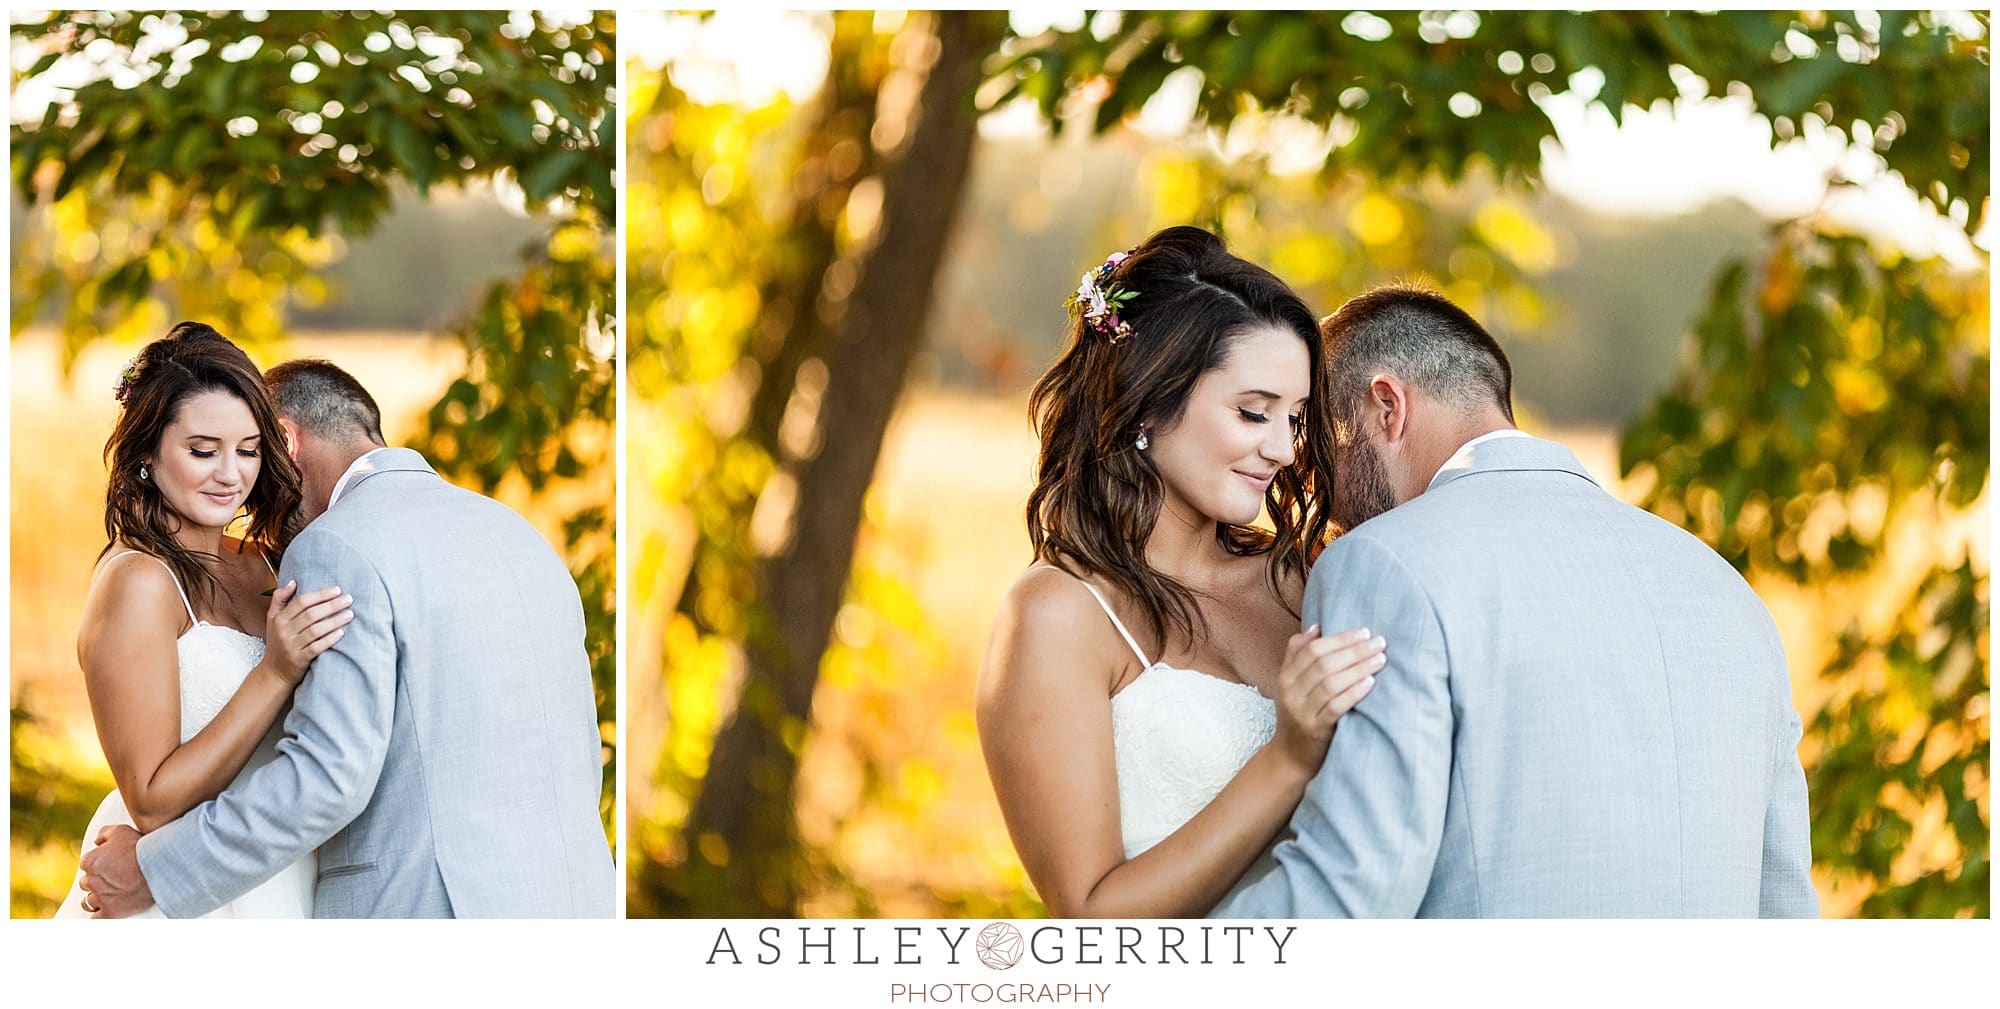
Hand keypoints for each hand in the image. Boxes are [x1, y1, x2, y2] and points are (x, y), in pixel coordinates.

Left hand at [77, 824, 154, 917]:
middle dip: (97, 881)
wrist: (160, 867)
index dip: (98, 864)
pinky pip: (96, 918)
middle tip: (114, 878)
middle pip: (86, 883)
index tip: (109, 865)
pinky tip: (105, 911)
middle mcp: (91, 881)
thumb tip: (97, 841)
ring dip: (97, 898)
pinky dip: (99, 915)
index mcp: (90, 862)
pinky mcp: (110, 912)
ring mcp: (100, 898)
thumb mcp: (121, 830)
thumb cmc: (141, 847)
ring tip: (111, 894)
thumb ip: (104, 834)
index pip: (86, 865)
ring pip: (88, 901)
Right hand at [264, 581, 353, 684]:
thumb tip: (293, 582)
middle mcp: (284, 631)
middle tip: (348, 599)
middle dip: (331, 605)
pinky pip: (316, 648)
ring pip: (315, 630)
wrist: (274, 671)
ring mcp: (291, 646)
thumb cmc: (278, 641)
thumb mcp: (273, 619)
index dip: (320, 595)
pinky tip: (341, 633)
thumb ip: (280, 599)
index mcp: (279, 619)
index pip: (301, 602)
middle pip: (310, 615)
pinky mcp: (299, 659)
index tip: (337, 590)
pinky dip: (329, 640)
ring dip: (334, 621)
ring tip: (350, 614)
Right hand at [1271, 625, 1384, 773]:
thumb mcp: (1290, 685)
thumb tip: (1317, 628)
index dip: (1340, 639)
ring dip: (1358, 668)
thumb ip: (1298, 655)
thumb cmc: (1297, 716)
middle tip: (1379, 642)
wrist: (1290, 757)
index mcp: (1285, 677)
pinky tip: (1370, 683)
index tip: (1364, 632)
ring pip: (1331, 683)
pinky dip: (1353, 693)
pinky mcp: (1315, 730)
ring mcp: (1302, 712)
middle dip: (1354, 650)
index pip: (1312, 650)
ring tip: (1380, 659)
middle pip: (1324, 664)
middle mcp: (1291, 693)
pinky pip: (1335, 707)